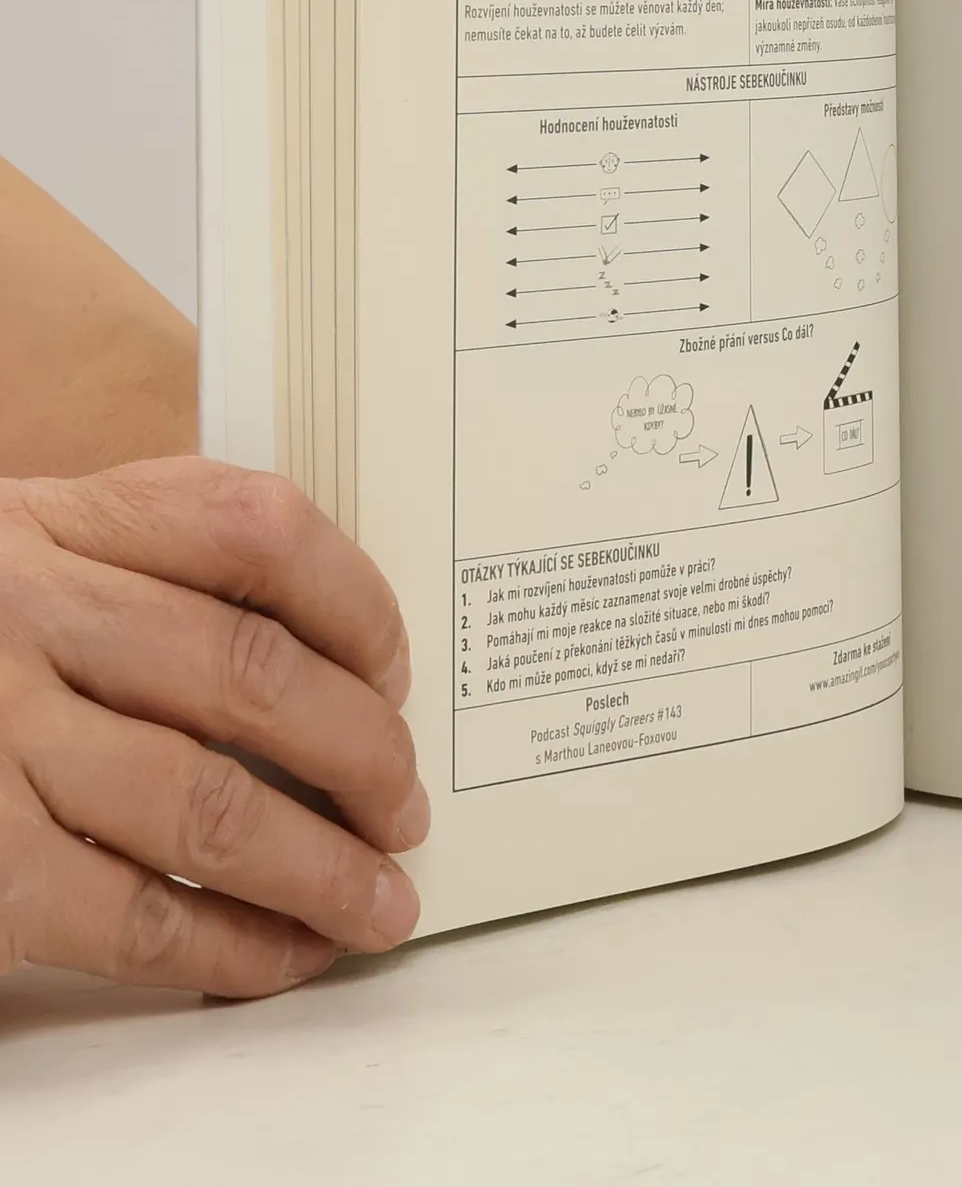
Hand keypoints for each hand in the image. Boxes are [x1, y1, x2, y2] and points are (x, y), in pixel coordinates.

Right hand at [0, 457, 427, 996]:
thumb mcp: (33, 549)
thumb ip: (154, 567)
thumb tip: (343, 662)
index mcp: (61, 521)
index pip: (259, 531)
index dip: (361, 606)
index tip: (399, 671)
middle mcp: (26, 614)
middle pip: (253, 675)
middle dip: (364, 756)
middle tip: (406, 809)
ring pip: (208, 806)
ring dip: (322, 868)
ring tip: (378, 902)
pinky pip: (125, 915)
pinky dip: (227, 946)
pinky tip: (282, 957)